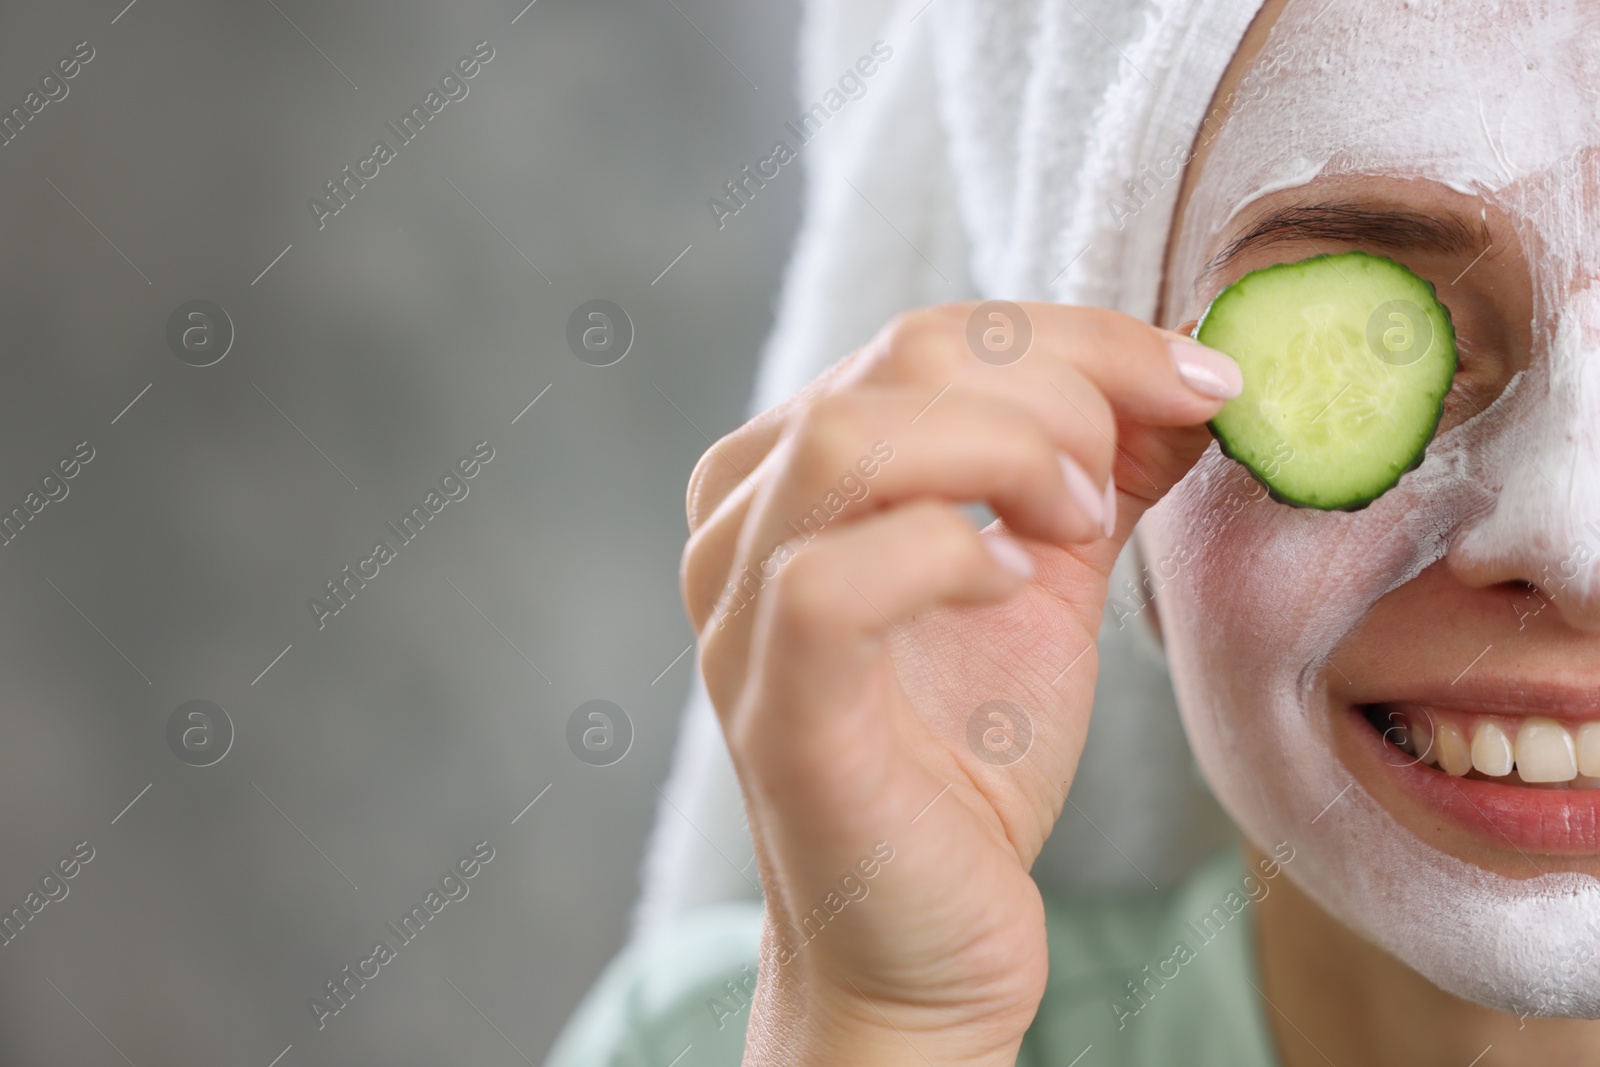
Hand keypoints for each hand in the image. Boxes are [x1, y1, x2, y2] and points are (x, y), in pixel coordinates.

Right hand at [679, 302, 1239, 1064]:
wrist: (927, 941)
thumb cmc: (969, 760)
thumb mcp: (1042, 580)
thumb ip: (1091, 474)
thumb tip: (1182, 380)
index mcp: (795, 472)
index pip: (930, 336)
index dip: (1085, 338)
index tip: (1204, 380)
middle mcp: (741, 523)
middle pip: (899, 358)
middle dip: (1064, 386)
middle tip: (1134, 472)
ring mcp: (741, 614)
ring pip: (847, 440)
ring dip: (1006, 453)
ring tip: (1079, 523)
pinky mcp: (775, 709)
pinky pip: (828, 582)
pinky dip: (945, 555)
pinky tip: (1014, 585)